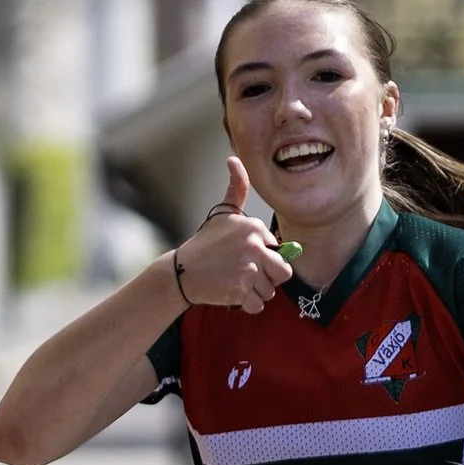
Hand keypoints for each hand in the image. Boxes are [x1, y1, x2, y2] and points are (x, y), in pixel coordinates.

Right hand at [173, 158, 293, 313]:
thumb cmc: (205, 245)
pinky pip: (258, 305)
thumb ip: (236, 189)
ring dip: (254, 292)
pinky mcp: (240, 289)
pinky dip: (246, 305)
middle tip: (244, 274)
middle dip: (266, 278)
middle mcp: (254, 245)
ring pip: (270, 291)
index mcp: (254, 227)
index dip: (263, 259)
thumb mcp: (223, 214)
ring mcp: (248, 268)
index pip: (279, 253)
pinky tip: (230, 293)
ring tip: (233, 282)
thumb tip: (233, 159)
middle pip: (283, 273)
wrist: (180, 272)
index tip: (240, 257)